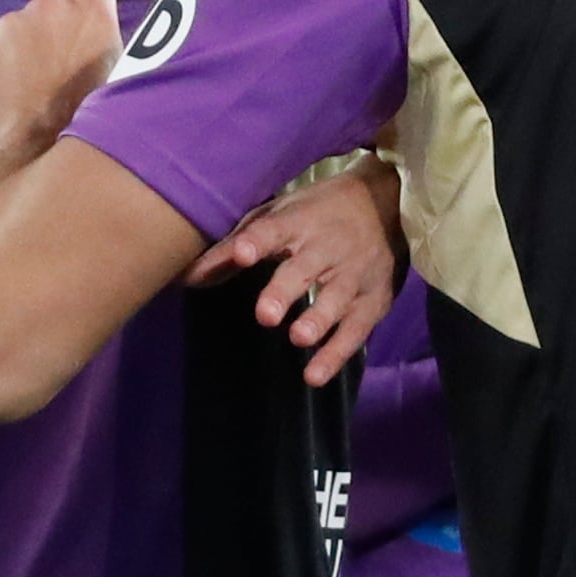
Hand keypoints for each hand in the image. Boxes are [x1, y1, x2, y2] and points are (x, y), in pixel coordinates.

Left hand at [0, 0, 125, 177]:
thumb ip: (107, 45)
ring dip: (24, 64)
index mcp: (93, 11)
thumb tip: (101, 43)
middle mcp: (50, 8)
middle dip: (49, 42)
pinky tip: (12, 107)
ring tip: (40, 102)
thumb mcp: (124, 78)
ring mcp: (12, 28)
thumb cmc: (95, 124)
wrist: (48, 161)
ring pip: (16, 39)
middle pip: (46, 15)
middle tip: (63, 86)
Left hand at [190, 159, 403, 386]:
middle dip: (286, 291)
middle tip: (266, 315)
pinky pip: (355, 331)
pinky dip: (337, 354)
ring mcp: (353, 274)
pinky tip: (315, 375)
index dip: (258, 241)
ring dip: (317, 320)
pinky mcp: (373, 300)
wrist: (387, 201)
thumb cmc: (316, 213)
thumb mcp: (277, 216)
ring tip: (299, 338)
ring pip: (335, 300)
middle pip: (304, 269)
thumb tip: (187, 277)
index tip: (242, 254)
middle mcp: (326, 247)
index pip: (274, 229)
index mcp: (298, 222)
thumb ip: (234, 246)